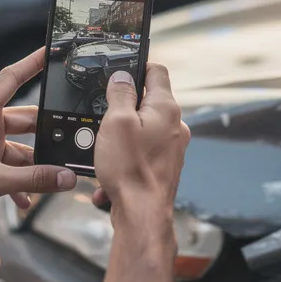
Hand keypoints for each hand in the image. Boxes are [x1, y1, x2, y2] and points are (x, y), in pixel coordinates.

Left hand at [0, 48, 76, 212]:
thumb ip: (34, 179)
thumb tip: (64, 177)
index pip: (12, 78)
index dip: (32, 62)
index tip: (50, 50)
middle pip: (24, 118)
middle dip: (44, 134)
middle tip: (66, 142)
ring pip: (19, 145)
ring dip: (32, 165)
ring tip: (47, 181)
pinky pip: (8, 163)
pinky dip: (19, 179)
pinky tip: (25, 197)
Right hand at [91, 63, 189, 231]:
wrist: (142, 214)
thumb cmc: (131, 171)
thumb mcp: (115, 122)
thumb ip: (120, 94)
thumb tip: (122, 76)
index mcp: (166, 108)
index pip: (156, 71)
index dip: (137, 66)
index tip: (121, 72)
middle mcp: (175, 126)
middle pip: (148, 102)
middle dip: (123, 108)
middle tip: (105, 118)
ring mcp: (171, 147)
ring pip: (142, 130)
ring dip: (121, 138)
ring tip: (106, 151)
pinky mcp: (163, 166)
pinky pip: (141, 154)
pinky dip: (125, 160)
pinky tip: (110, 174)